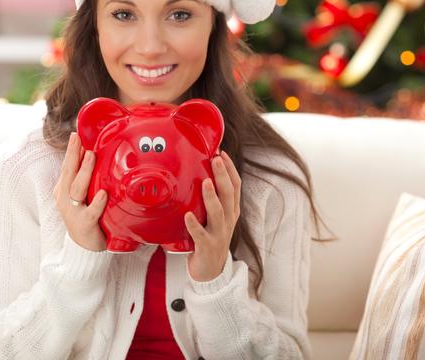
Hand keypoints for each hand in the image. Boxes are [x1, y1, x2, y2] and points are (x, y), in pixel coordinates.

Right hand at [53, 132, 107, 250]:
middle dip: (73, 155)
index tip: (76, 135)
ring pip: (77, 188)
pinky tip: (103, 193)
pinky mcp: (84, 224)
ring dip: (85, 171)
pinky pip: (91, 211)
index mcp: (64, 190)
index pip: (67, 167)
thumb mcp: (81, 194)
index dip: (71, 151)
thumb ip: (83, 177)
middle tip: (79, 139)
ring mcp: (73, 211)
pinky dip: (97, 202)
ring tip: (91, 156)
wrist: (83, 246)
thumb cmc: (85, 215)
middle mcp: (65, 198)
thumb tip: (91, 152)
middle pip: (68, 173)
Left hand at [184, 150, 240, 281]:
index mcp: (231, 211)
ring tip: (205, 182)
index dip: (230, 169)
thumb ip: (212, 199)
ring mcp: (219, 234)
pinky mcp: (206, 246)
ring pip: (218, 213)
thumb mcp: (216, 217)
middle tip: (216, 159)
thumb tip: (200, 173)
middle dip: (223, 175)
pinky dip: (194, 224)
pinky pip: (200, 234)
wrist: (211, 271)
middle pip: (229, 195)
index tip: (221, 153)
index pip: (236, 186)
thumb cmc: (210, 239)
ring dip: (211, 196)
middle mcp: (228, 220)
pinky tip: (188, 215)